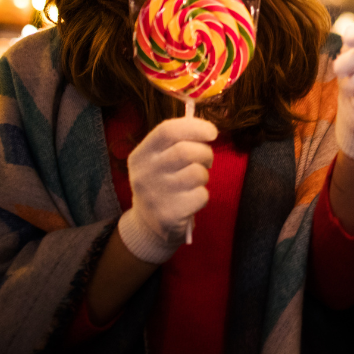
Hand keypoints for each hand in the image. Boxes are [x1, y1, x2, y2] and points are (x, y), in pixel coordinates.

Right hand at [117, 117, 216, 263]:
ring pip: (196, 173)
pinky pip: (201, 195)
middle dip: (205, 152)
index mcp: (140, 155)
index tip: (212, 132)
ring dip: (204, 175)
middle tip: (207, 159)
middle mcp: (144, 174)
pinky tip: (192, 199)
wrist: (148, 226)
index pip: (167, 131)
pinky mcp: (169, 215)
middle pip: (185, 151)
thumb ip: (177, 142)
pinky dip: (203, 195)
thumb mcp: (158, 160)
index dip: (194, 127)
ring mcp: (155, 195)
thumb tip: (208, 130)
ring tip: (197, 180)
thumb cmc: (162, 183)